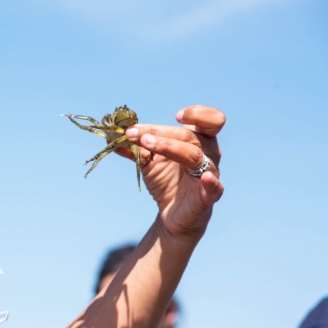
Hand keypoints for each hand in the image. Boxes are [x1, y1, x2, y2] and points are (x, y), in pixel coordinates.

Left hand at [121, 105, 225, 240]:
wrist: (170, 213)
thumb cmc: (166, 181)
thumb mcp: (148, 161)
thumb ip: (135, 147)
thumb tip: (112, 136)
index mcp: (198, 141)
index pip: (209, 120)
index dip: (197, 114)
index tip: (176, 116)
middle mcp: (208, 154)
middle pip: (189, 136)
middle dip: (160, 132)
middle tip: (135, 134)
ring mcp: (210, 174)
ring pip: (195, 156)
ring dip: (170, 147)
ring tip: (147, 145)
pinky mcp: (208, 196)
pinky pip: (215, 188)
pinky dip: (210, 182)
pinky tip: (204, 178)